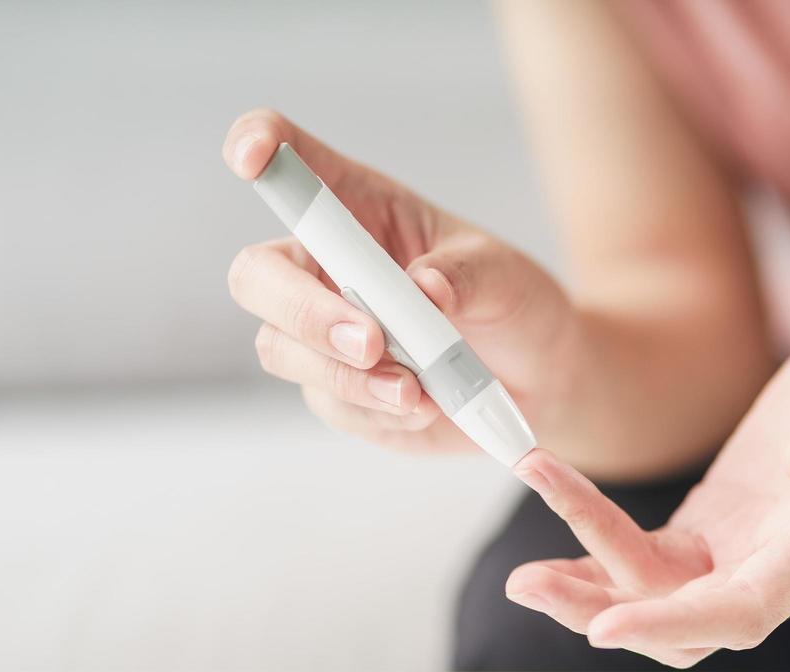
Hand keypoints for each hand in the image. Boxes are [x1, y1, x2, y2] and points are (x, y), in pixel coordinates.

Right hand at [222, 109, 572, 452]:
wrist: (538, 379)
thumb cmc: (511, 303)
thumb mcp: (504, 275)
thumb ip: (463, 276)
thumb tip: (424, 288)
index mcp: (360, 208)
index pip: (292, 164)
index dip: (258, 145)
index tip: (251, 156)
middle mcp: (326, 266)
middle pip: (257, 276)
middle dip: (303, 310)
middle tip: (372, 340)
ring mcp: (322, 333)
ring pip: (281, 348)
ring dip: (344, 373)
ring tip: (415, 389)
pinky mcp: (337, 391)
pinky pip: (330, 402)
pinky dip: (375, 407)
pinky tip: (425, 406)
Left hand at [506, 297, 789, 666]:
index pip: (745, 609)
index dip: (677, 622)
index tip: (607, 626)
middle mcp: (782, 558)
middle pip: (687, 622)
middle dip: (607, 611)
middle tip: (530, 583)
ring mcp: (747, 544)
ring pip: (660, 599)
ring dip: (591, 590)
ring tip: (523, 575)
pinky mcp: (720, 519)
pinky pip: (651, 560)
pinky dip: (601, 556)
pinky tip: (555, 550)